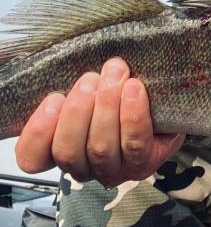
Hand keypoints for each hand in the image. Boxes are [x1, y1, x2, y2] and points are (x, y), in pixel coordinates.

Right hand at [15, 57, 184, 187]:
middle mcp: (83, 166)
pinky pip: (135, 143)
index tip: (54, 98)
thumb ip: (69, 82)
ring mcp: (113, 169)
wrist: (163, 102)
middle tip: (91, 79)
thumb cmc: (117, 91)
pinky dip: (132, 114)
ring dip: (106, 107)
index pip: (32, 158)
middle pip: (68, 150)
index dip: (38, 131)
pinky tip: (133, 89)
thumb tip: (46, 57)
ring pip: (100, 147)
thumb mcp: (88, 86)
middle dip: (78, 110)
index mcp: (61, 148)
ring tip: (114, 75)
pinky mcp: (143, 163)